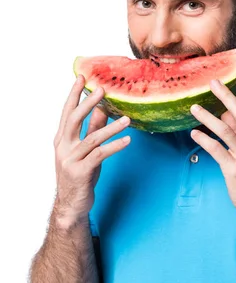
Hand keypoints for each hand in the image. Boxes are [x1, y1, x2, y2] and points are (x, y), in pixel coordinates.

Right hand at [53, 75, 130, 222]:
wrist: (71, 204)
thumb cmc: (80, 174)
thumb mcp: (86, 149)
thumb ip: (93, 129)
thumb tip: (104, 108)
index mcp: (62, 139)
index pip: (67, 112)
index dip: (74, 95)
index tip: (82, 78)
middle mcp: (63, 147)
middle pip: (74, 119)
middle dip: (88, 103)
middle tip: (102, 89)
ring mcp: (71, 160)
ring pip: (92, 138)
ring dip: (111, 127)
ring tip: (127, 119)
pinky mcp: (80, 172)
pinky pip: (99, 155)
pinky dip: (114, 146)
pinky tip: (127, 141)